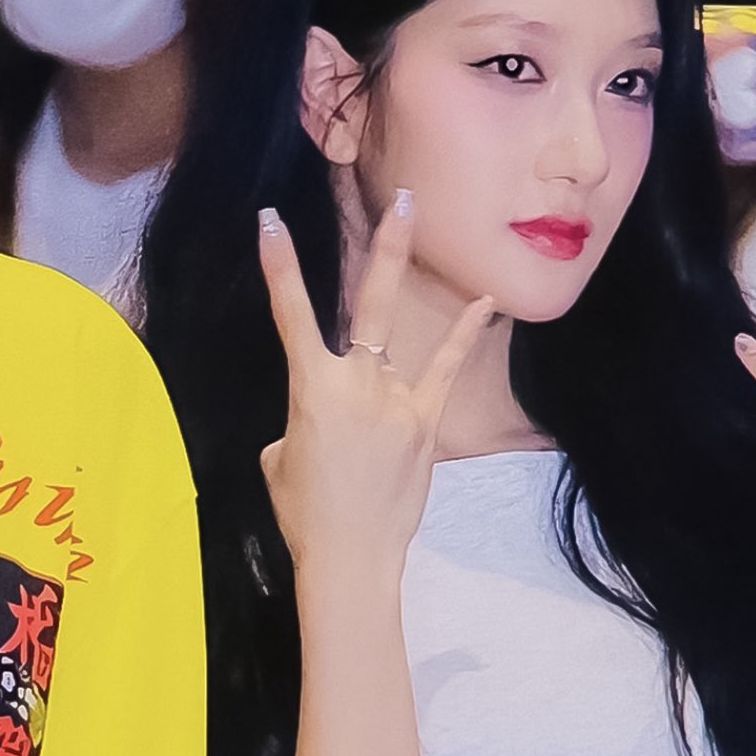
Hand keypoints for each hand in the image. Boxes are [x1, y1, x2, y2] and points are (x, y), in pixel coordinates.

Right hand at [257, 195, 492, 579]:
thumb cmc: (305, 512)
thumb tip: (322, 419)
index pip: (289, 314)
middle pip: (371, 302)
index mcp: (309, 387)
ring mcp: (394, 399)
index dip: (279, 266)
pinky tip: (485, 303)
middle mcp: (355, 382)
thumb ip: (302, 421)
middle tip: (403, 200)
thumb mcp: (281, 459)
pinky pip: (446, 369)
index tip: (270, 221)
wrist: (350, 556)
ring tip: (422, 228)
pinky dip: (464, 335)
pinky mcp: (425, 422)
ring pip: (401, 335)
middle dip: (386, 247)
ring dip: (411, 278)